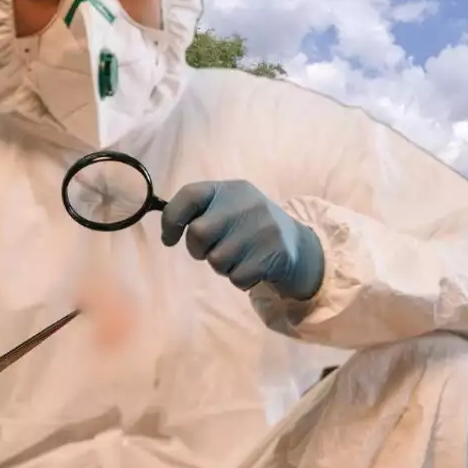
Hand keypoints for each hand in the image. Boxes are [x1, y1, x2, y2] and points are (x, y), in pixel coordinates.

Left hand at [160, 180, 324, 299]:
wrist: (298, 246)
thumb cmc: (251, 228)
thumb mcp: (230, 208)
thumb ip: (202, 212)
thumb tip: (168, 229)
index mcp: (232, 189)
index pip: (190, 195)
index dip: (172, 219)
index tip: (169, 239)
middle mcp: (248, 204)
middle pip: (199, 233)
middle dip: (199, 249)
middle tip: (212, 250)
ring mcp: (263, 229)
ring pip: (217, 259)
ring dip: (222, 266)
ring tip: (240, 257)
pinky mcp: (273, 254)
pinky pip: (236, 277)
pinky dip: (240, 278)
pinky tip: (254, 267)